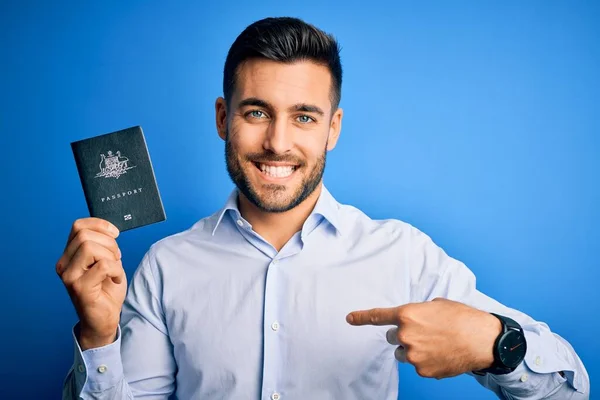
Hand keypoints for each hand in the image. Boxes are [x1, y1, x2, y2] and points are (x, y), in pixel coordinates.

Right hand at [56, 218, 125, 349]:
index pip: (78, 226)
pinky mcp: (80, 288)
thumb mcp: (106, 261)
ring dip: (111, 256)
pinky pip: (103, 266)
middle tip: (116, 257)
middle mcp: (64, 265)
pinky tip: (115, 279)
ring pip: (90, 248)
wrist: (104, 319)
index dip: (99, 225)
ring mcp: (69, 277)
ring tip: (114, 269)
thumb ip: (102, 245)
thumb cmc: (106, 290)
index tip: (115, 234)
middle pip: (84, 235)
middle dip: (109, 243)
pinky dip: (116, 270)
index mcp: (69, 256)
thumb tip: (108, 230)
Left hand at [346, 298, 501, 378]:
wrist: (483, 339)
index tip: (350, 318)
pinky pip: (417, 365)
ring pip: (404, 352)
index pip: (378, 316)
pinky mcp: (422, 370)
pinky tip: (442, 354)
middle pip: (392, 336)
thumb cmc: (462, 318)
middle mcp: (405, 335)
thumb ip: (418, 312)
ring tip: (436, 344)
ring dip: (414, 349)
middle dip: (404, 334)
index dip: (362, 317)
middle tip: (425, 332)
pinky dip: (427, 361)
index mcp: (407, 315)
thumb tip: (414, 319)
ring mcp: (413, 355)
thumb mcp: (436, 305)